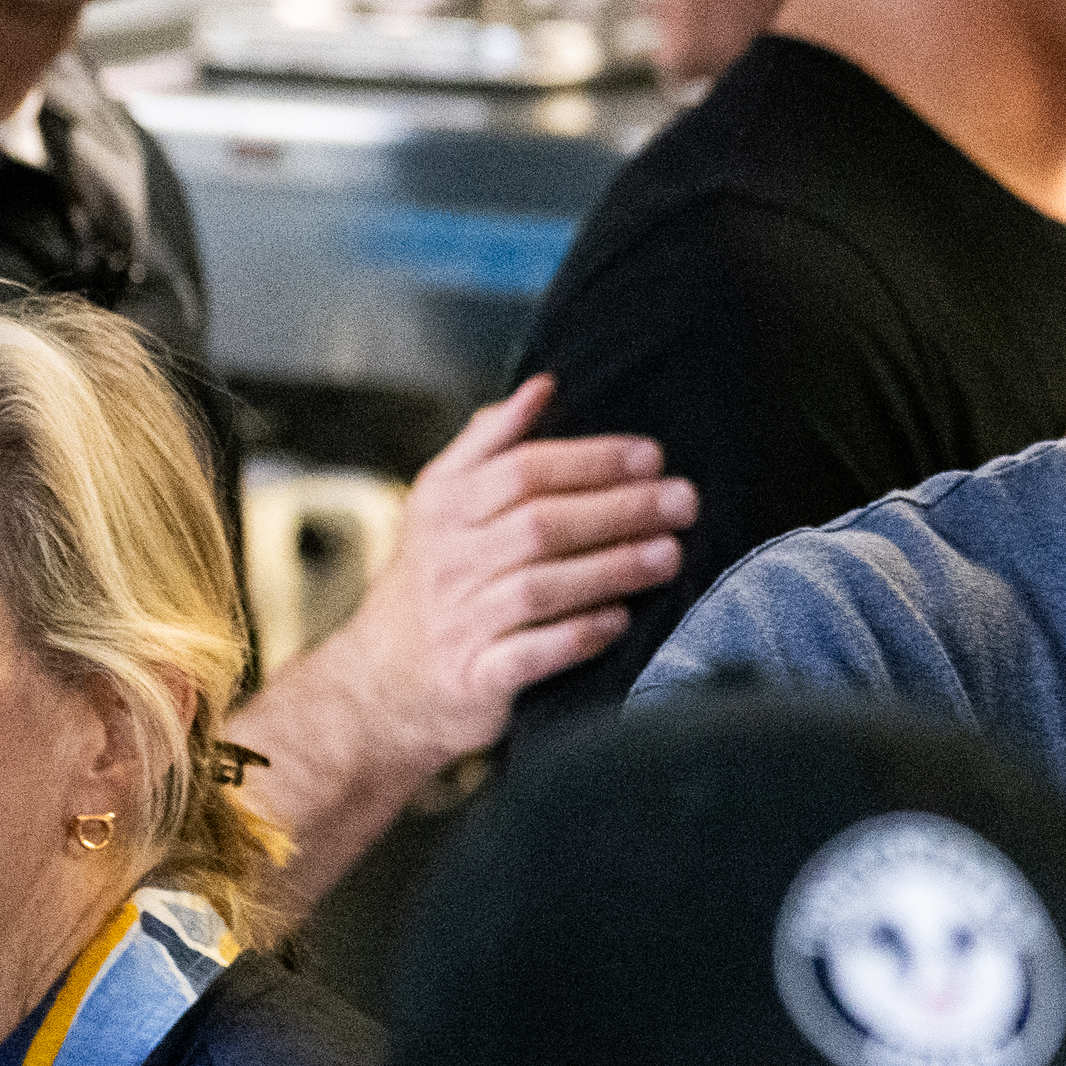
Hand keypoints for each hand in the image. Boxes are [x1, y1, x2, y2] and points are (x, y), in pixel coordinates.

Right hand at [332, 375, 694, 765]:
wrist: (382, 679)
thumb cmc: (436, 577)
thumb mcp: (442, 500)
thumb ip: (489, 443)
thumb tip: (543, 386)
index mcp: (445, 505)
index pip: (522, 470)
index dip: (591, 460)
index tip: (652, 456)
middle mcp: (450, 559)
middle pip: (540, 524)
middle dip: (619, 509)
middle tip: (683, 501)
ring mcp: (461, 619)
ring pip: (540, 586)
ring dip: (611, 568)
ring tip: (669, 554)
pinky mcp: (474, 676)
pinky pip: (529, 654)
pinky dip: (577, 636)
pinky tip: (621, 619)